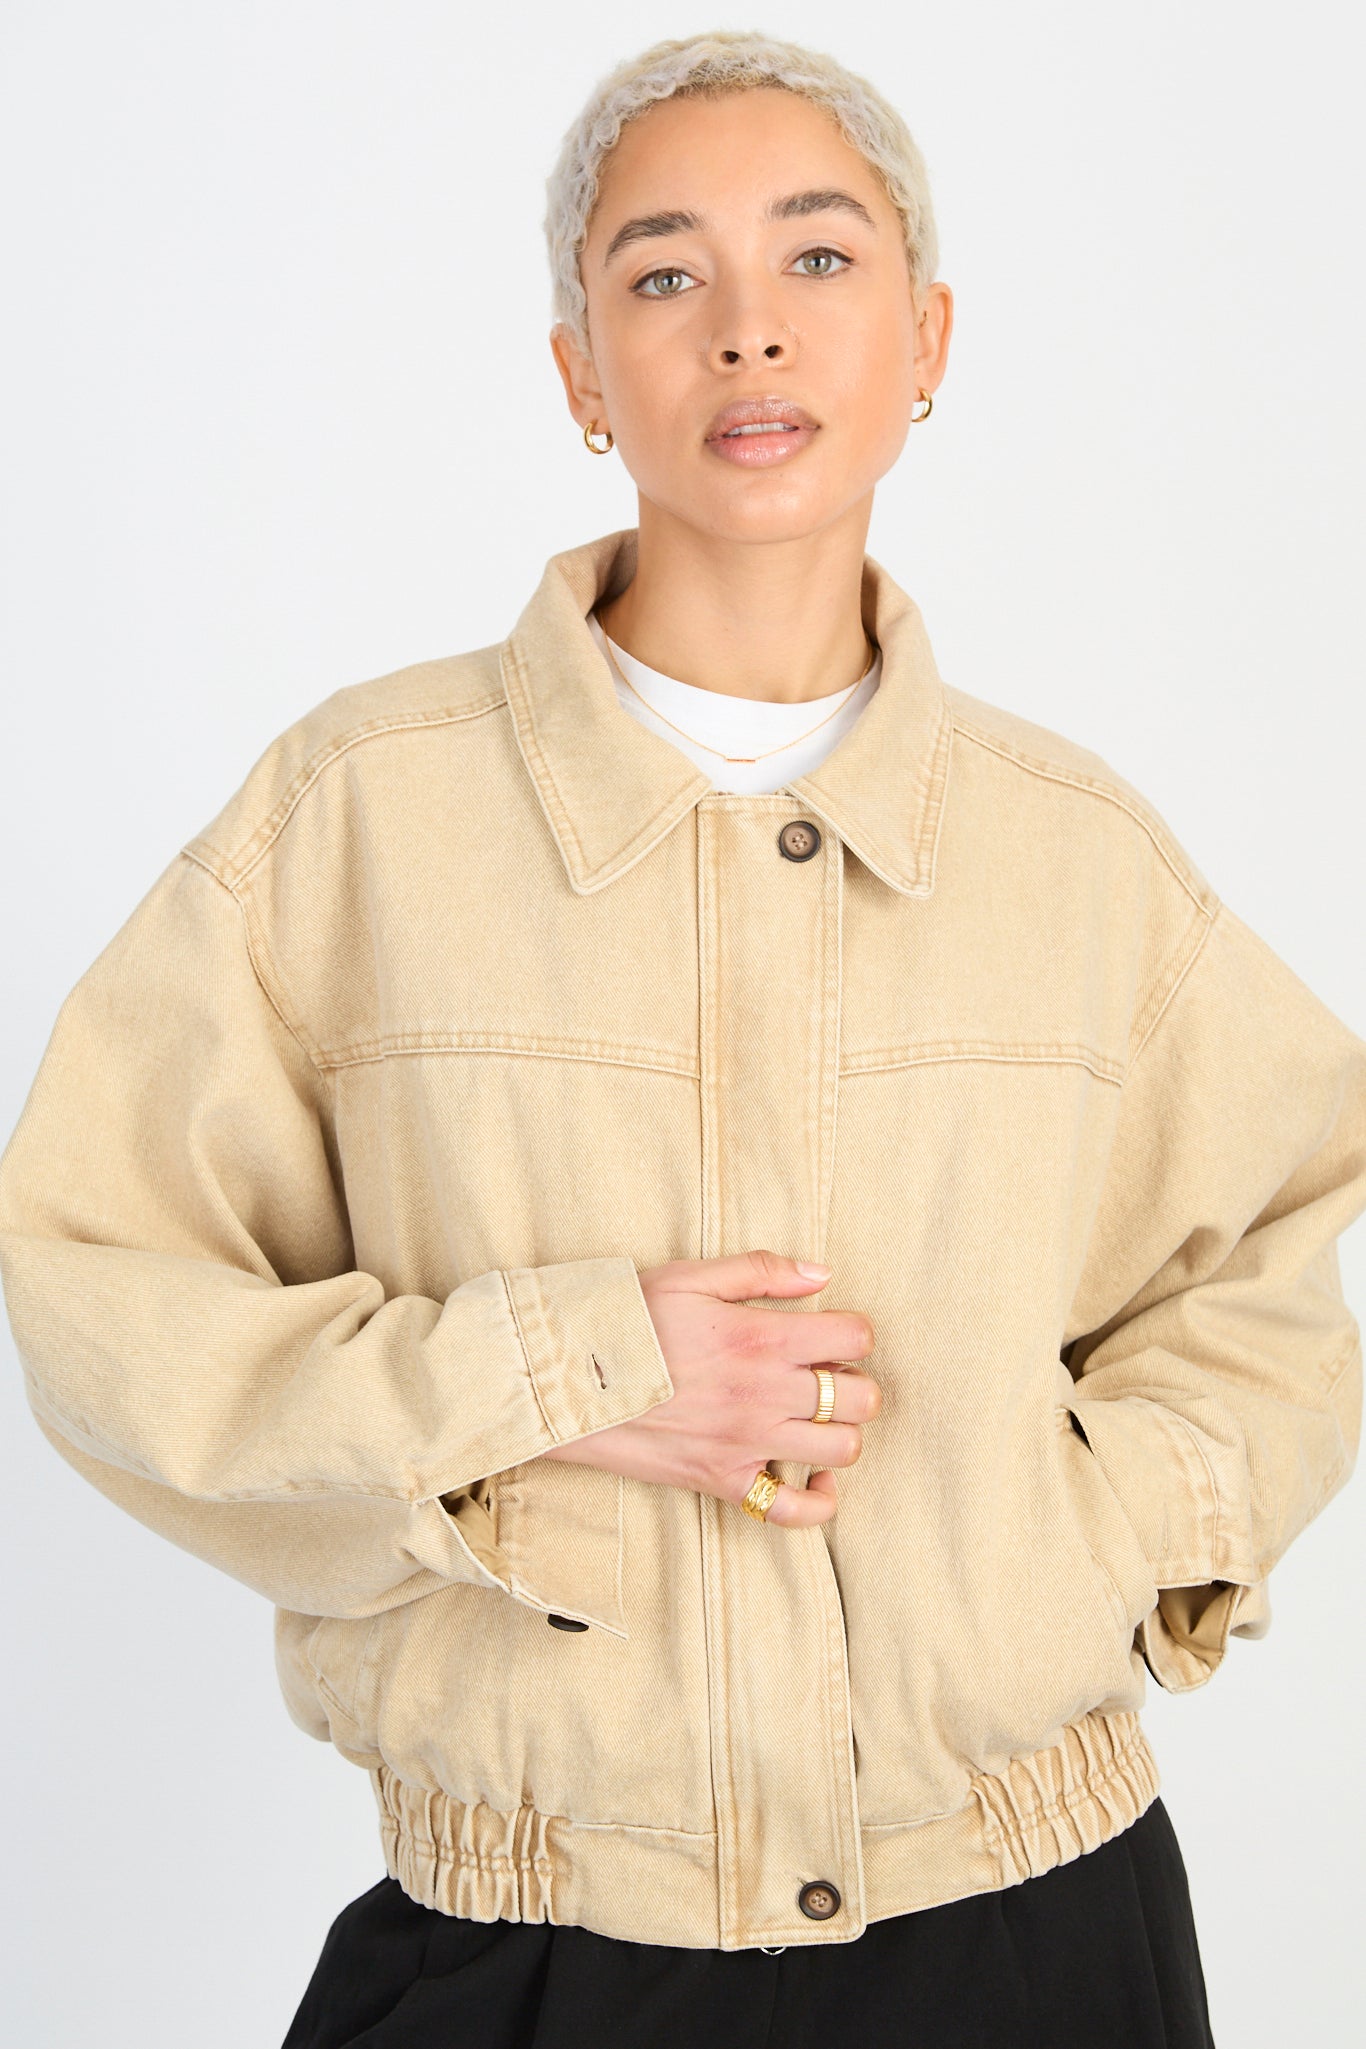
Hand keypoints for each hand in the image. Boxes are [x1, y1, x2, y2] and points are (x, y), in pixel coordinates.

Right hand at [543, 1250, 879, 1524]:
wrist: (568, 1379)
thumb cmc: (626, 1322)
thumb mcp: (690, 1276)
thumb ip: (761, 1270)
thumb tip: (821, 1274)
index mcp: (762, 1337)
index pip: (856, 1337)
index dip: (854, 1331)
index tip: (831, 1333)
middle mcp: (765, 1394)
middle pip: (862, 1398)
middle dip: (855, 1382)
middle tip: (824, 1375)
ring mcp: (748, 1443)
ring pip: (842, 1450)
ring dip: (841, 1432)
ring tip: (815, 1418)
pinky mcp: (725, 1481)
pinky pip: (796, 1511)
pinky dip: (819, 1500)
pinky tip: (813, 1475)